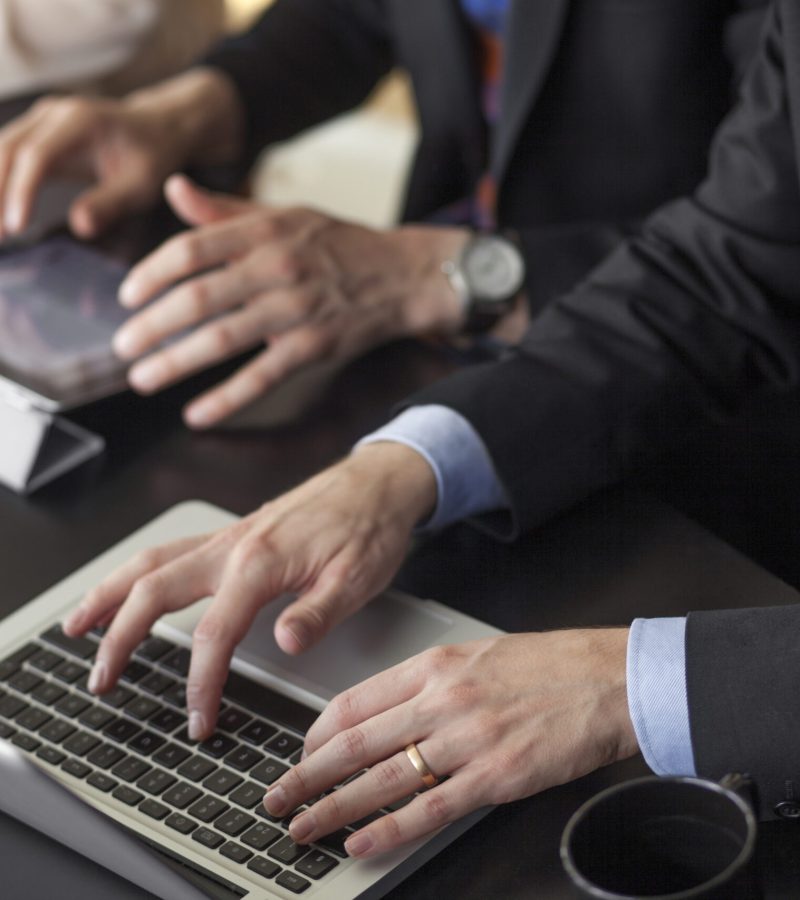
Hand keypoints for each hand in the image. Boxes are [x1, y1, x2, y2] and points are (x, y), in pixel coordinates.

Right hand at [0, 68, 241, 238]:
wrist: (155, 130)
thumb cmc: (152, 159)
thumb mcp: (142, 185)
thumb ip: (111, 203)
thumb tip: (79, 227)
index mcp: (79, 121)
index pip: (38, 155)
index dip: (22, 191)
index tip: (14, 227)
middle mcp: (52, 114)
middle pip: (7, 149)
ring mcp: (39, 121)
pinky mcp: (35, 134)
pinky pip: (6, 157)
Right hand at [62, 443, 436, 739]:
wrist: (378, 482)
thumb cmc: (370, 528)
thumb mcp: (358, 577)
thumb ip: (318, 612)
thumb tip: (285, 644)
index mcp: (261, 561)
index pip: (214, 633)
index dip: (200, 683)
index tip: (198, 720)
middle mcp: (233, 544)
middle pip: (153, 589)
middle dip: (119, 637)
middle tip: (101, 680)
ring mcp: (228, 535)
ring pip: (150, 561)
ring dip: (109, 594)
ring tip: (78, 627)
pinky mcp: (233, 533)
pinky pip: (170, 550)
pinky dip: (137, 571)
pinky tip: (129, 586)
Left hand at [113, 175, 468, 427]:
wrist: (403, 275)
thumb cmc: (339, 244)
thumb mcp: (285, 215)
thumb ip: (226, 210)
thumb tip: (174, 190)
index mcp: (265, 230)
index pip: (192, 249)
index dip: (151, 274)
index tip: (127, 297)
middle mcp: (278, 267)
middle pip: (199, 297)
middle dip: (152, 325)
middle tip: (122, 346)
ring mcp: (296, 310)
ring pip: (224, 339)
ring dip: (176, 363)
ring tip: (142, 379)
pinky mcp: (314, 347)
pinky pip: (262, 376)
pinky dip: (227, 398)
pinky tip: (196, 413)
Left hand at [263, 629, 638, 858]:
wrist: (607, 678)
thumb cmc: (547, 666)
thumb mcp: (476, 656)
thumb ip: (428, 683)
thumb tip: (385, 712)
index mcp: (434, 666)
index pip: (354, 701)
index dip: (318, 733)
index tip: (302, 752)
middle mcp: (441, 700)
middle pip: (354, 741)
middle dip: (307, 774)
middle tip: (278, 795)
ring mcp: (466, 739)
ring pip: (381, 778)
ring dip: (333, 806)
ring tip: (302, 825)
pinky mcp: (494, 777)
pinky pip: (428, 808)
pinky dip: (388, 828)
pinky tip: (360, 841)